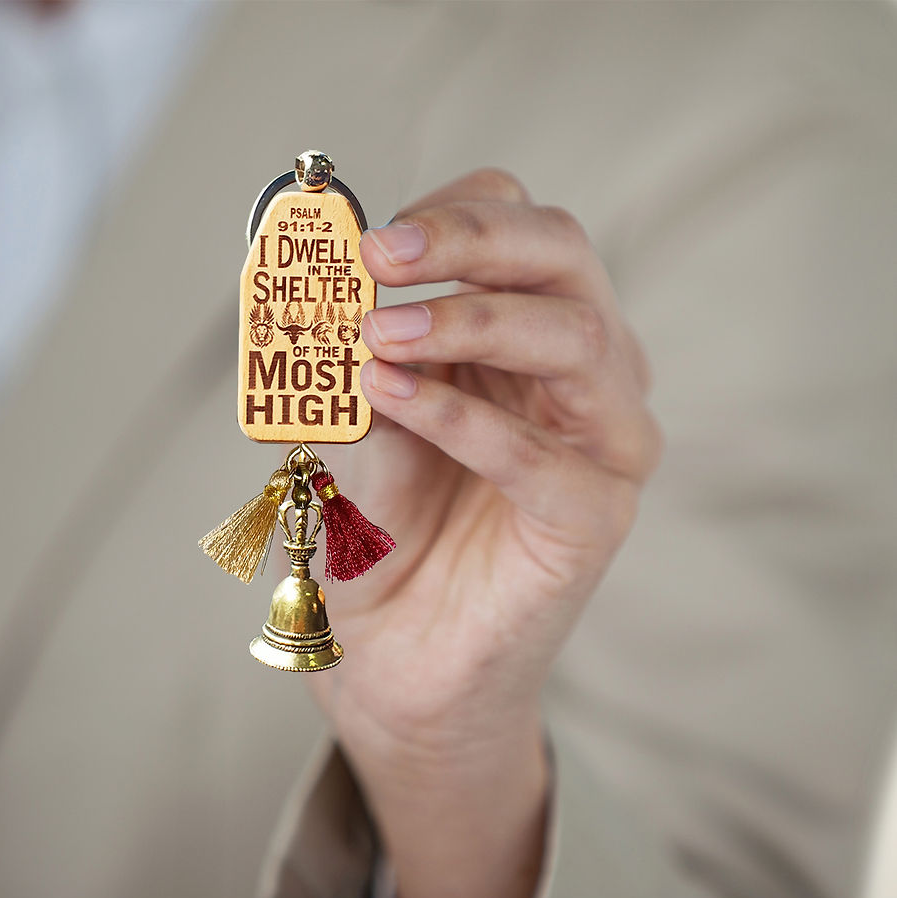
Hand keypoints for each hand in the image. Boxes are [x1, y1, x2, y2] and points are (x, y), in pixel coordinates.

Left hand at [307, 169, 660, 897]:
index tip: (368, 237)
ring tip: (375, 338)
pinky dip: (462, 418)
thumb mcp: (354, 425)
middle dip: (467, 242)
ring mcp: (603, 447)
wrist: (396, 662)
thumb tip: (316, 286)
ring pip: (574, 339)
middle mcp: (582, 378)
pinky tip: (394, 398)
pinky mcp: (594, 520)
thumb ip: (349, 359)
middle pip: (563, 258)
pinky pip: (541, 455)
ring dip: (468, 321)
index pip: (523, 231)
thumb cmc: (379, 535)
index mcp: (528, 339)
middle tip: (378, 256)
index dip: (453, 215)